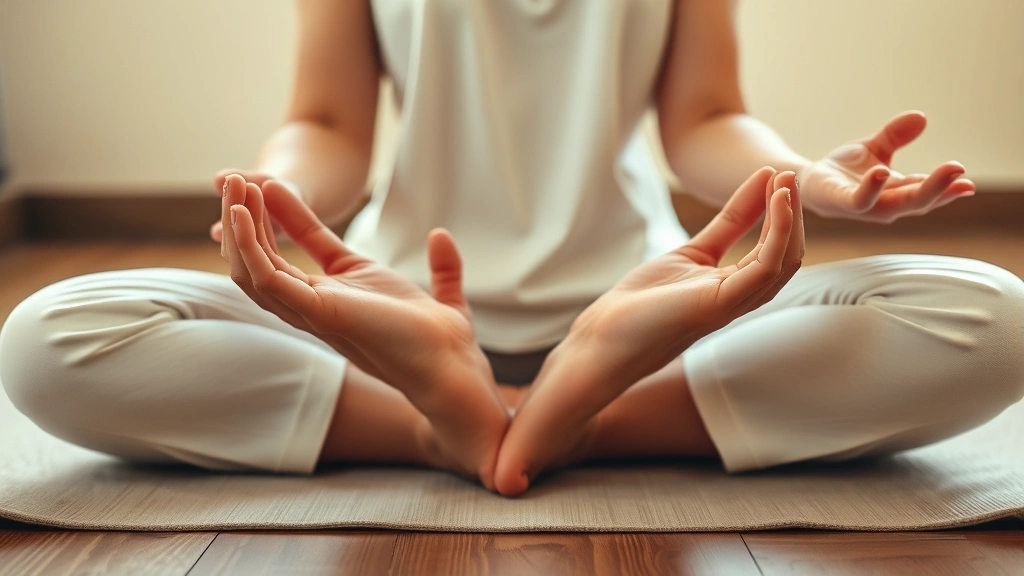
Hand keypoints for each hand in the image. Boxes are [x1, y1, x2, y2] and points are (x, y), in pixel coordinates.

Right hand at [220, 175, 481, 390]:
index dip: (278, 219)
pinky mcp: (320, 313)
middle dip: (244, 220)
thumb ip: (441, 264)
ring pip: (253, 270)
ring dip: (239, 227)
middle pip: (260, 262)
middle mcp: (317, 306)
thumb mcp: (438, 289)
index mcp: (336, 297)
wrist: (453, 367)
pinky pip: (269, 280)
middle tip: (231, 179)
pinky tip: (242, 215)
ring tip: (231, 186)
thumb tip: (439, 234)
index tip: (266, 184)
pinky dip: (250, 247)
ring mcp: (314, 312)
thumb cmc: (444, 342)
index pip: (293, 254)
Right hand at [491, 167, 803, 495]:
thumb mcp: (558, 401)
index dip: (779, 234)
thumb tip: (502, 485)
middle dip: (791, 218)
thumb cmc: (584, 375)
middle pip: (780, 258)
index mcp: (708, 315)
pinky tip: (758, 180)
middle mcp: (718, 302)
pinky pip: (728, 232)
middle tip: (791, 177)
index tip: (780, 197)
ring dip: (775, 210)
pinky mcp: (689, 267)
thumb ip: (540, 437)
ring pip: (759, 243)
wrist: (587, 364)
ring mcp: (707, 285)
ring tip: (779, 173)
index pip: (765, 273)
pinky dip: (745, 206)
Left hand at [564, 167, 803, 408]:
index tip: (778, 176)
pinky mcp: (719, 305)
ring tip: (786, 181)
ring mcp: (732, 303)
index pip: (773, 248)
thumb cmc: (642, 302)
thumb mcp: (692, 253)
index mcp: (735, 286)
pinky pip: (764, 269)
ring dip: (790, 218)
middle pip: (786, 254)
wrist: (606, 337)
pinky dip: (777, 233)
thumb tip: (752, 195)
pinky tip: (776, 202)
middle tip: (790, 173)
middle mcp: (741, 297)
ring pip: (783, 261)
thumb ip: (726, 229)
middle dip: (792, 212)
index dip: (779, 212)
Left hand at [797, 111, 974, 222]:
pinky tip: (880, 173)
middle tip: (961, 174)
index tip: (967, 181)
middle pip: (918, 201)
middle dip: (941, 189)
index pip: (928, 192)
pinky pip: (859, 200)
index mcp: (899, 192)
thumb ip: (896, 134)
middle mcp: (886, 203)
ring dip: (919, 191)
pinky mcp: (842, 202)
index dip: (948, 188)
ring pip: (896, 205)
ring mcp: (866, 206)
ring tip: (940, 174)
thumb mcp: (876, 148)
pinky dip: (871, 188)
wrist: (809, 183)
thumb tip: (920, 117)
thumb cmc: (847, 172)